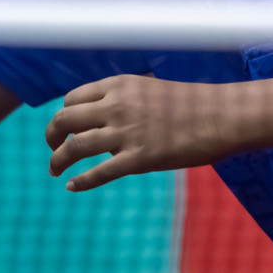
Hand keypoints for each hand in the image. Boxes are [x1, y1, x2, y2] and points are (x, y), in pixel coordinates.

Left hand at [44, 74, 236, 191]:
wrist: (221, 116)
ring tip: (54, 170)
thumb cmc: (191, 103)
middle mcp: (116, 106)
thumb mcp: (150, 88)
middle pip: (64, 120)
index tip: (63, 128)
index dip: (62, 115)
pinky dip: (81, 181)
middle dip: (51, 136)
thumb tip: (107, 108)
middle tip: (51, 148)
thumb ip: (125, 97)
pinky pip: (99, 172)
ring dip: (57, 160)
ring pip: (74, 147)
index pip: (72, 99)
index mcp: (118, 86)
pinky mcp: (139, 158)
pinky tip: (72, 187)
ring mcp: (126, 133)